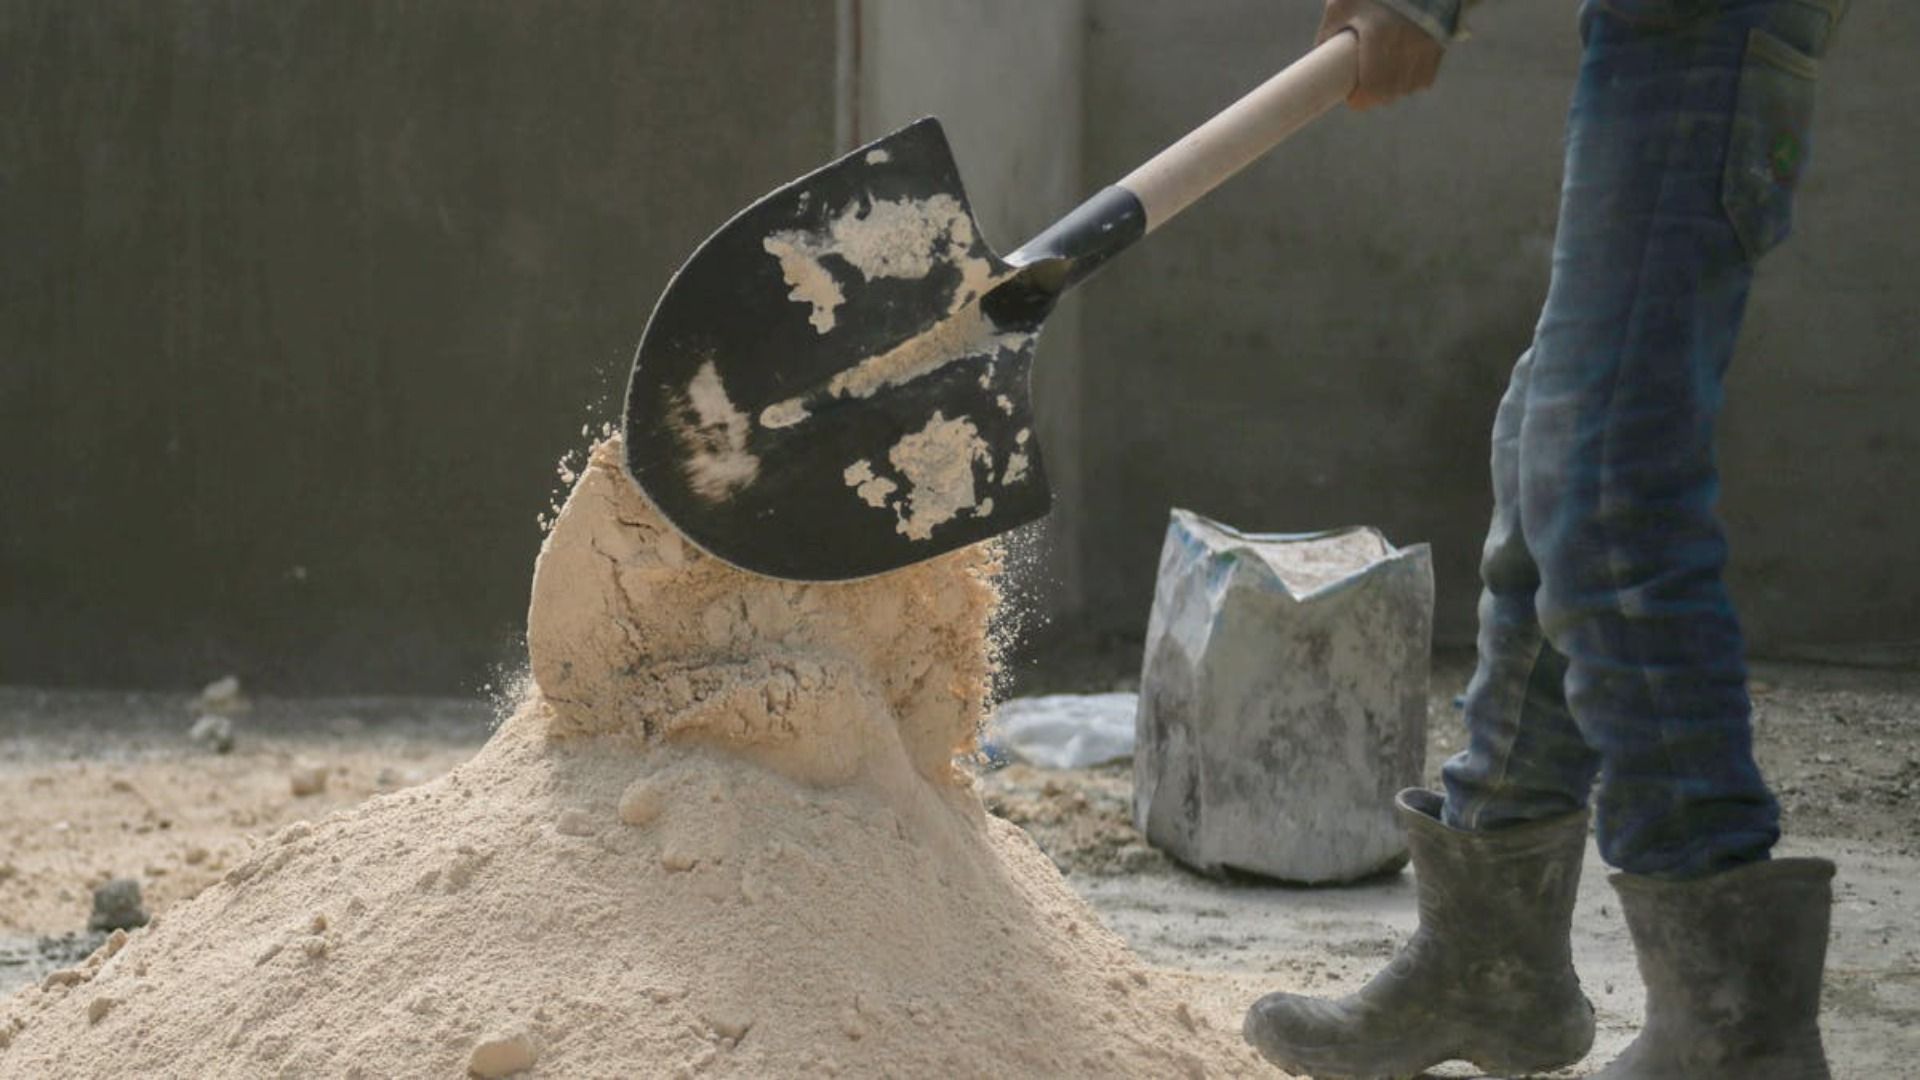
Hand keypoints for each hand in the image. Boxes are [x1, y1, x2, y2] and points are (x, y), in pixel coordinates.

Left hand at [1316, 0, 1445, 110]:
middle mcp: (1405, 45)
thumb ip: (1328, 32)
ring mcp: (1425, 47)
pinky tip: (1401, 72)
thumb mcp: (1341, 5)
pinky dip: (1412, 81)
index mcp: (1378, 36)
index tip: (1351, 97)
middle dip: (1374, 96)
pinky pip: (1424, 79)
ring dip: (1393, 90)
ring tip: (1381, 78)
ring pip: (1408, 88)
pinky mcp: (1439, 46)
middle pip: (1389, 93)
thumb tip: (1319, 59)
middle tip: (1362, 88)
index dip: (1360, 99)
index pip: (1371, 89)